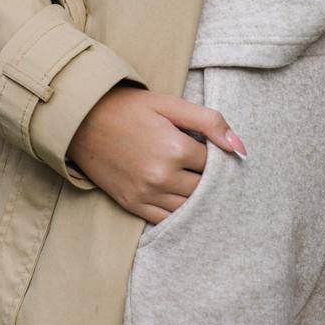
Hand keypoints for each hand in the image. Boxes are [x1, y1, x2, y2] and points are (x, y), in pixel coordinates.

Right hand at [66, 82, 246, 225]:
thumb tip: (241, 149)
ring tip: (193, 181)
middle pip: (204, 189)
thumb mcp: (170, 105)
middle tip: (203, 166)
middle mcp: (162, 177)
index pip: (214, 164)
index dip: (216, 156)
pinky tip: (181, 201)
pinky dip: (178, 214)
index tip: (210, 149)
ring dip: (197, 198)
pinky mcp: (132, 205)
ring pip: (189, 208)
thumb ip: (209, 122)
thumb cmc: (129, 109)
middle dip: (209, 179)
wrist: (83, 120)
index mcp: (175, 149)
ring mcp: (146, 194)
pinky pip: (166, 220)